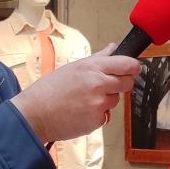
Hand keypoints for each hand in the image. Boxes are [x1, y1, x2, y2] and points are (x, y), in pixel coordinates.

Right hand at [11, 47, 139, 144]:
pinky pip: (106, 115)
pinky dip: (97, 114)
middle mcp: (98, 84)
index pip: (126, 64)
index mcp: (92, 67)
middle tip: (107, 86)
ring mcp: (99, 103)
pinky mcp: (97, 120)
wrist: (34, 114)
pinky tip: (81, 111)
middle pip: (127, 83)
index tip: (135, 69)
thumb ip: (97, 58)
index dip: (134, 67)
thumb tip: (113, 48)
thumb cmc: (49, 90)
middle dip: (122, 84)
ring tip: (84, 99)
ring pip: (115, 100)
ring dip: (106, 99)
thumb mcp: (73, 67)